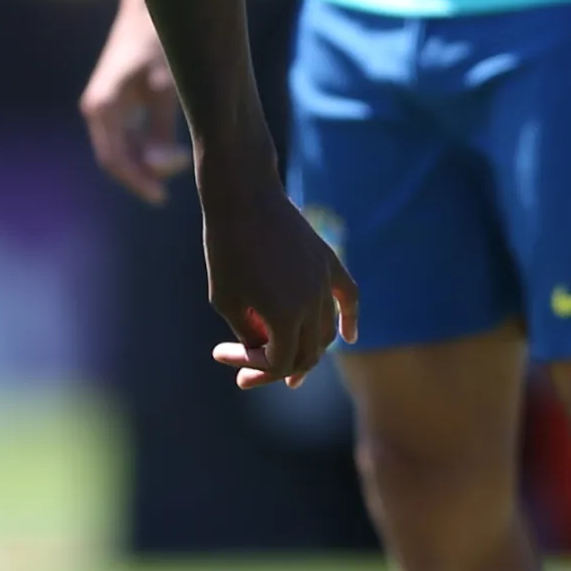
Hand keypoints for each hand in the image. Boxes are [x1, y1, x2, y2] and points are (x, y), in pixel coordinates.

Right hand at [78, 0, 189, 203]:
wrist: (149, 7)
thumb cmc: (160, 43)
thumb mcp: (166, 88)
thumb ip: (161, 129)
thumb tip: (159, 166)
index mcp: (103, 107)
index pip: (114, 160)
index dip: (137, 181)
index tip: (160, 197)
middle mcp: (98, 108)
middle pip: (116, 158)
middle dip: (144, 174)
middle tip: (175, 180)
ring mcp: (105, 105)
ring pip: (122, 148)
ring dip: (147, 161)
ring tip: (179, 161)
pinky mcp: (116, 100)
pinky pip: (127, 135)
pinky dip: (146, 147)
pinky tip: (171, 150)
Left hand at [201, 176, 356, 389]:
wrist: (243, 197)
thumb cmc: (225, 248)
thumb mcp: (224, 299)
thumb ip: (248, 332)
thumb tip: (265, 350)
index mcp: (284, 316)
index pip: (278, 363)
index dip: (251, 367)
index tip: (221, 353)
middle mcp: (312, 303)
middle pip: (305, 355)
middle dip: (274, 369)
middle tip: (246, 373)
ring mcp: (324, 282)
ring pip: (325, 333)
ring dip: (305, 351)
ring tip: (284, 360)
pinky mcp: (329, 262)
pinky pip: (348, 298)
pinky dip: (350, 320)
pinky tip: (349, 338)